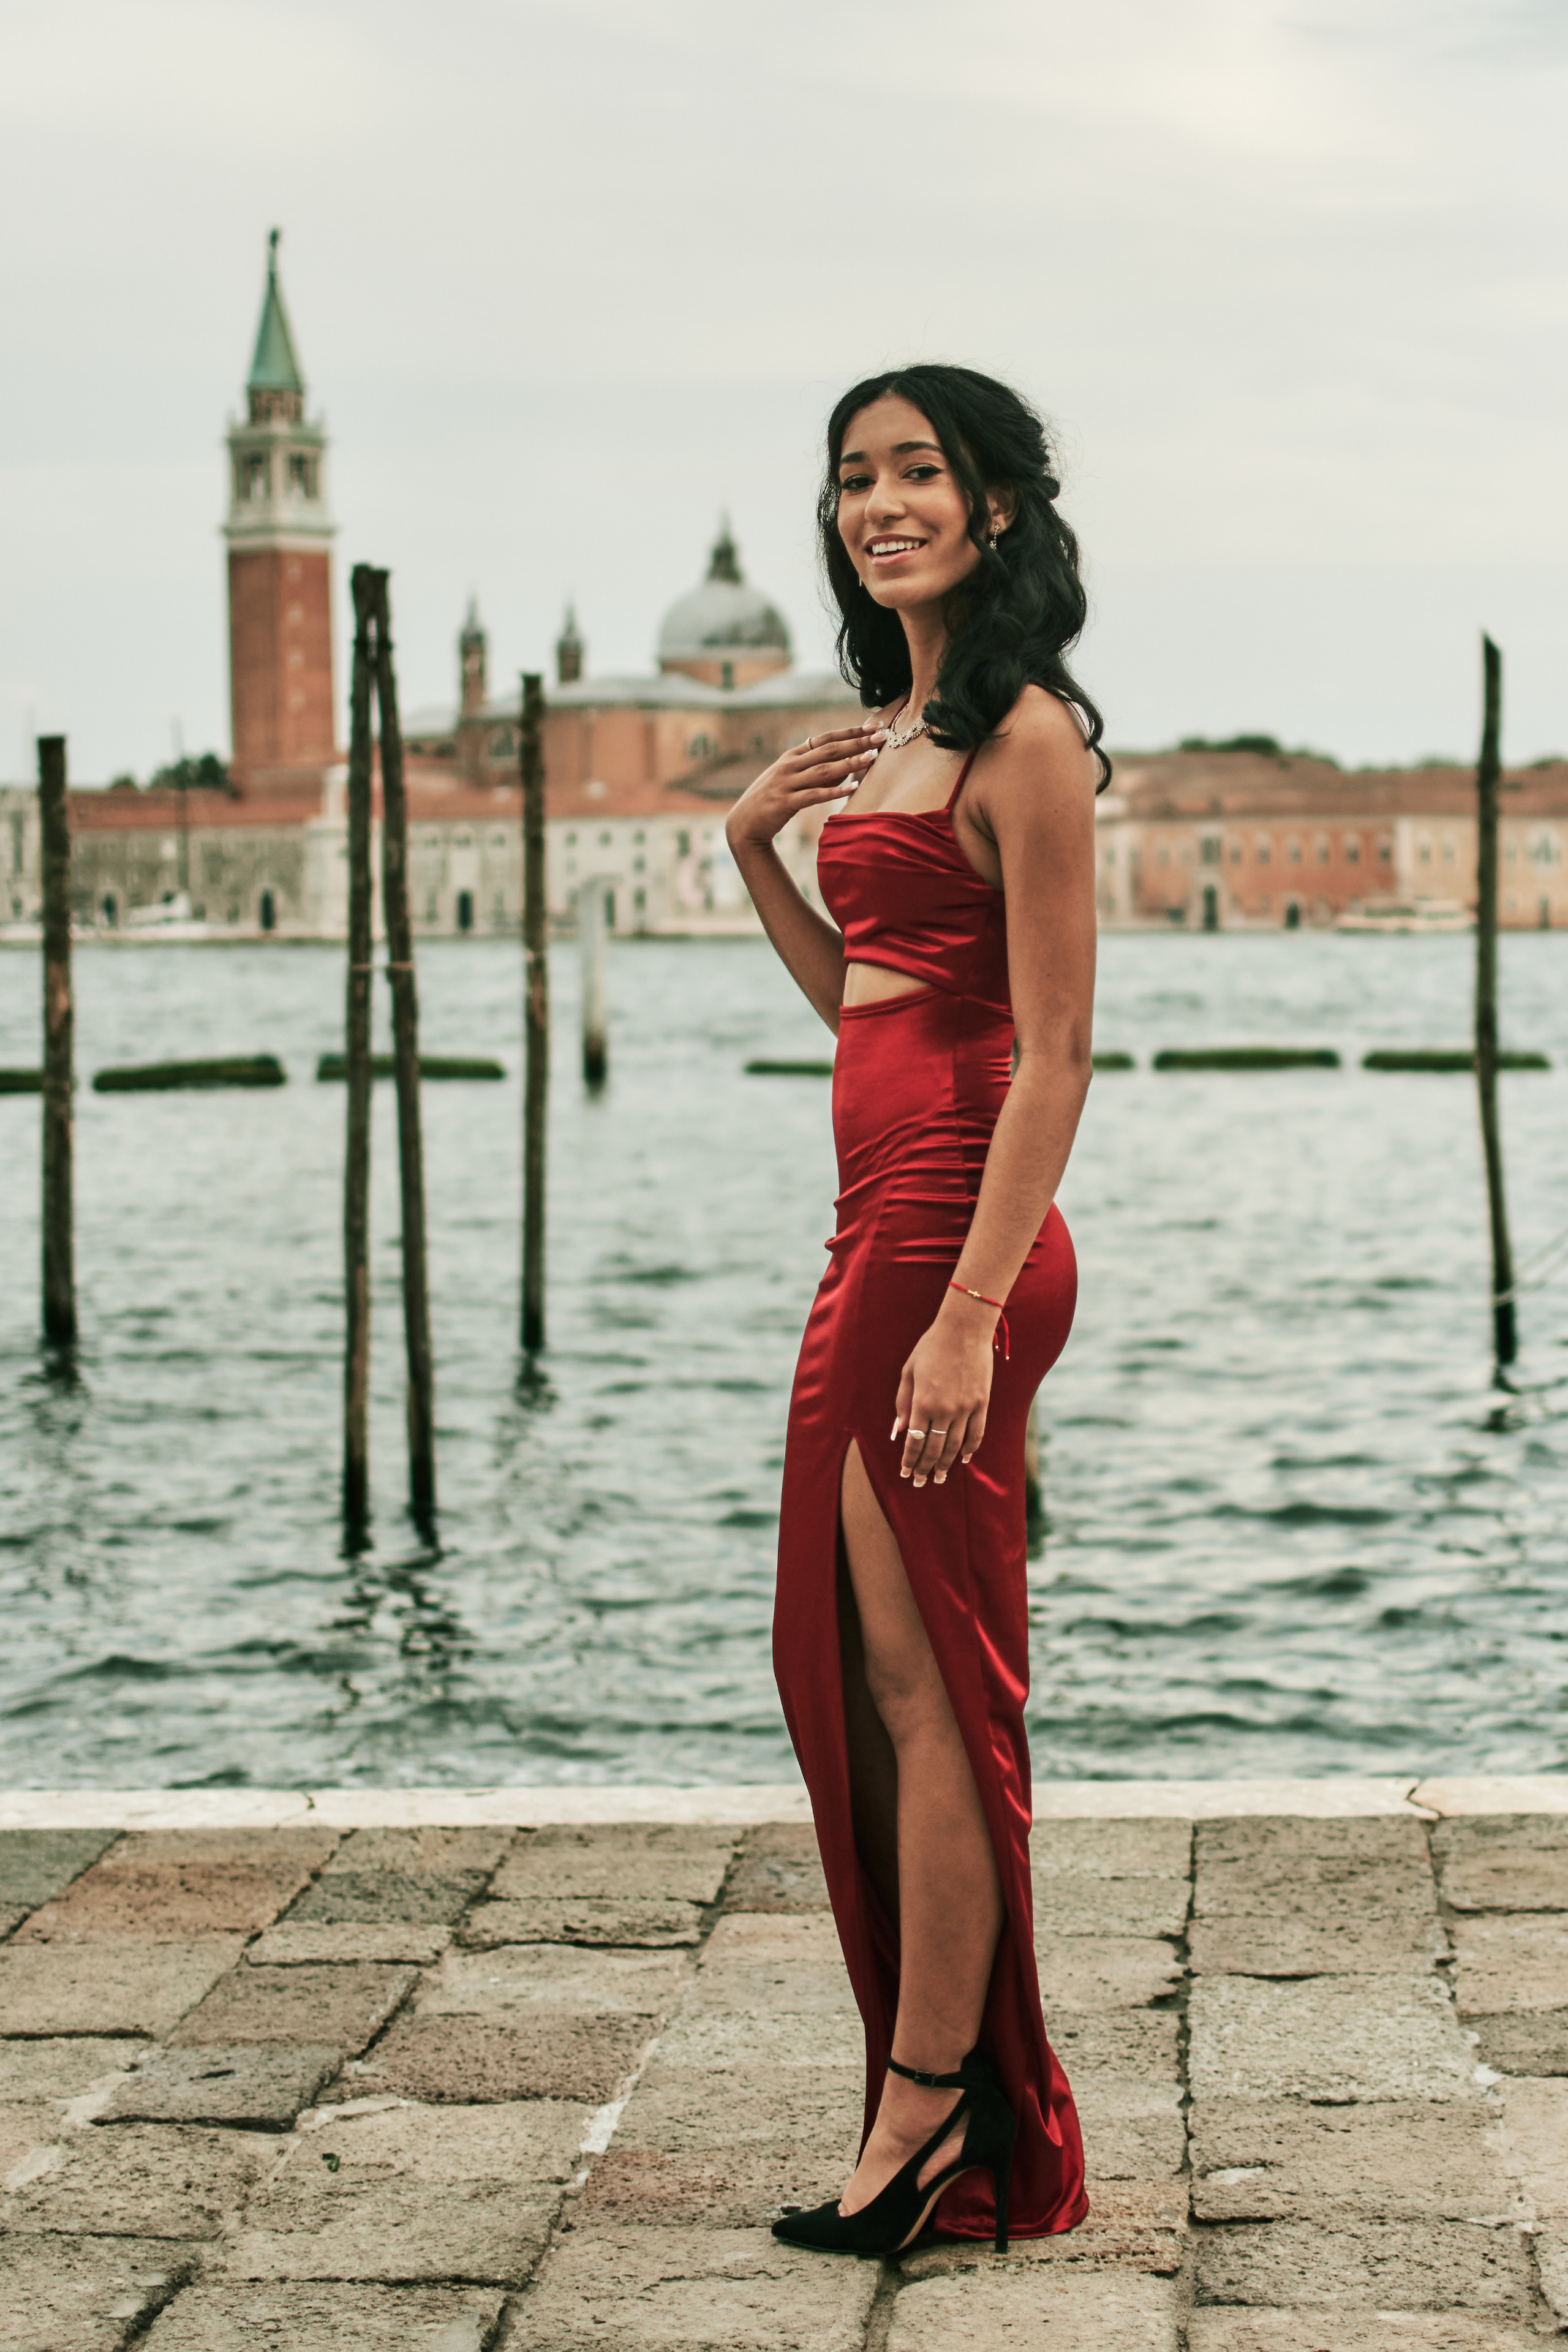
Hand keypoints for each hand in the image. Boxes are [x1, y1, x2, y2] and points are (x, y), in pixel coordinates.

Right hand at [725, 724, 886, 853]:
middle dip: (857, 742)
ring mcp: (787, 782)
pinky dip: (835, 791)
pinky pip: (814, 795)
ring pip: (824, 770)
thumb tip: (848, 767)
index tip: (874, 726)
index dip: (851, 731)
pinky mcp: (785, 802)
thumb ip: (818, 772)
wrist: (745, 822)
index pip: (826, 738)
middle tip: (881, 737)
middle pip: (829, 750)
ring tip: (872, 757)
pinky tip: (853, 788)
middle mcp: (790, 764)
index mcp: (793, 755)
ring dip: (850, 763)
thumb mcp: (794, 780)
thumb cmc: (773, 800)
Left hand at [892, 1300, 995, 1487]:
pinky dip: (969, 1448)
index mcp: (922, 1402)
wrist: (964, 1329)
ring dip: (945, 1464)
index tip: (905, 1473)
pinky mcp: (982, 1403)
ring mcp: (966, 1408)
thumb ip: (902, 1402)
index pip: (914, 1441)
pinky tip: (963, 1458)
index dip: (909, 1459)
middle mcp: (944, 1410)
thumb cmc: (931, 1347)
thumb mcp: (908, 1371)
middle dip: (925, 1468)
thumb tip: (899, 1430)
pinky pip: (977, 1433)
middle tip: (920, 1482)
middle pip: (933, 1448)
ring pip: (954, 1445)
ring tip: (940, 1477)